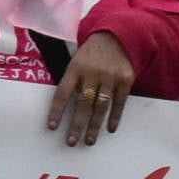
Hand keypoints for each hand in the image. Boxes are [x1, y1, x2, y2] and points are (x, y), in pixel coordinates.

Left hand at [48, 30, 133, 146]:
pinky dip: (115, 117)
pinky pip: (119, 102)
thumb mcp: (75, 61)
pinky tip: (110, 129)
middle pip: (82, 103)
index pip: (62, 93)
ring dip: (95, 125)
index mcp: (75, 69)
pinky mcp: (126, 80)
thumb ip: (71, 80)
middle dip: (77, 125)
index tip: (53, 127)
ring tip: (89, 141)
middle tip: (71, 142)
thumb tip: (62, 106)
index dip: (57, 111)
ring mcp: (110, 77)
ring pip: (101, 106)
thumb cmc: (91, 53)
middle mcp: (92, 74)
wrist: (116, 36)